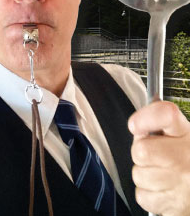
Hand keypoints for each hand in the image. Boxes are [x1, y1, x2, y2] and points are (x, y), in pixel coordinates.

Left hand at [129, 100, 189, 214]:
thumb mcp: (186, 137)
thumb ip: (164, 127)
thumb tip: (138, 126)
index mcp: (189, 135)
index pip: (165, 115)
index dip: (145, 118)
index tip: (135, 125)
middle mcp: (187, 157)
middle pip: (141, 150)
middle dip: (142, 155)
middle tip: (158, 157)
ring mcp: (183, 182)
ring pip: (138, 175)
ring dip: (146, 176)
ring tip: (165, 176)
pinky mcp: (176, 205)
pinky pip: (143, 196)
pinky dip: (149, 195)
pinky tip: (166, 190)